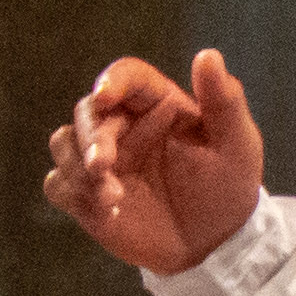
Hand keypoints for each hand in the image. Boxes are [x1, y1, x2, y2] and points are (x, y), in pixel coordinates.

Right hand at [42, 50, 268, 274]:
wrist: (216, 241)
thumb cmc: (228, 185)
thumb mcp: (237, 144)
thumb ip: (224, 102)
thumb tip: (208, 55)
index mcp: (156, 103)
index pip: (126, 76)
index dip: (112, 81)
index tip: (105, 96)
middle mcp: (123, 125)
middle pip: (87, 112)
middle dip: (91, 137)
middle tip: (101, 165)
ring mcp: (102, 159)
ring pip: (63, 143)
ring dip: (77, 167)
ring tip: (111, 198)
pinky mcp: (87, 193)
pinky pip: (58, 184)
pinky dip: (72, 193)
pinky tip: (106, 213)